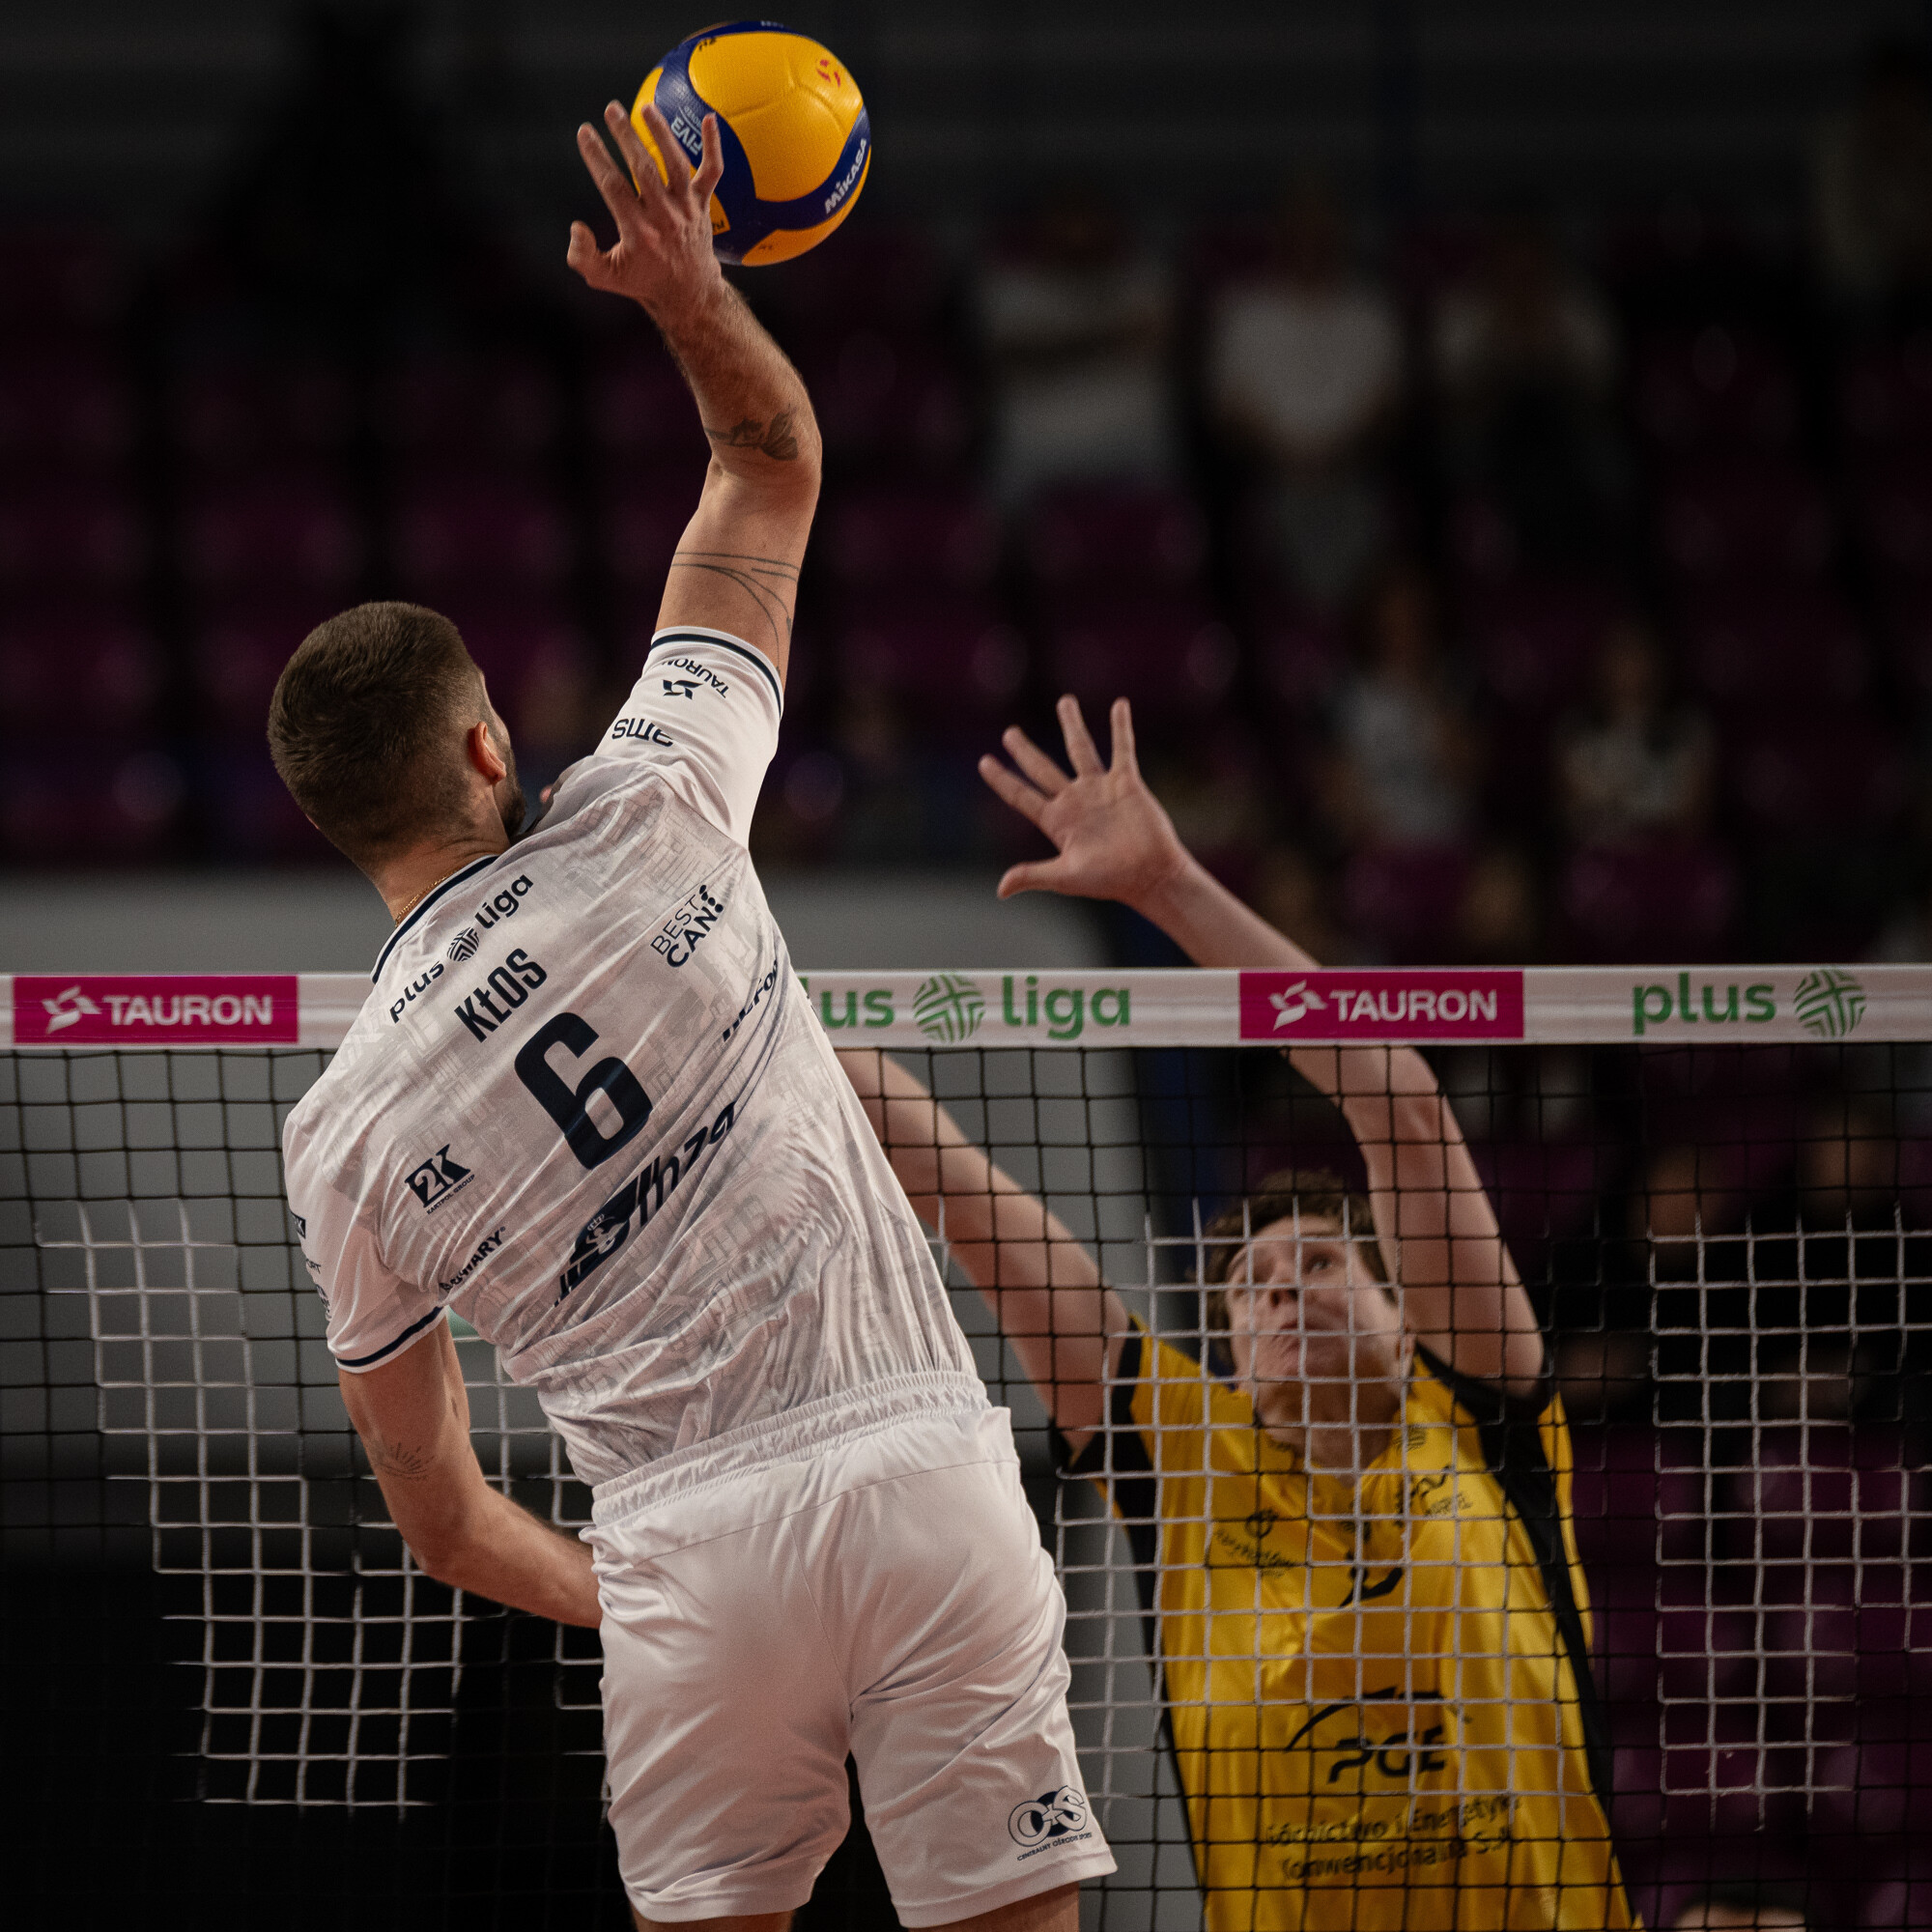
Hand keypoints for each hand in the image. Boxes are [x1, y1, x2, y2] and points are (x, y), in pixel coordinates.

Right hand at [567, 100, 724, 322]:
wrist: (689, 294)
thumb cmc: (642, 280)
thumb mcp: (605, 277)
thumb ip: (583, 256)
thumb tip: (575, 227)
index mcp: (638, 234)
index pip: (614, 187)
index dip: (597, 158)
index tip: (585, 132)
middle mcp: (665, 219)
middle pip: (644, 170)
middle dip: (626, 136)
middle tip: (611, 109)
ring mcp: (687, 210)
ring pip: (676, 165)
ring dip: (662, 134)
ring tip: (645, 107)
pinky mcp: (703, 205)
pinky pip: (712, 173)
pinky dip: (714, 147)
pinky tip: (709, 118)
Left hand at [979, 696, 1192, 906]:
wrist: (1150, 875)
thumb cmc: (1109, 880)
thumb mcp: (1065, 877)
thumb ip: (1032, 875)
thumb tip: (1001, 889)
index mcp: (1056, 821)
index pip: (1021, 795)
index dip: (1002, 779)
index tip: (984, 762)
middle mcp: (1074, 801)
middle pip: (1042, 768)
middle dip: (1025, 750)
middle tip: (1010, 733)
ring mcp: (1100, 789)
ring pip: (1081, 749)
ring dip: (1072, 725)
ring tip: (1064, 701)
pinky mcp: (1127, 783)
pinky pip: (1122, 749)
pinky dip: (1121, 728)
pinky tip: (1119, 705)